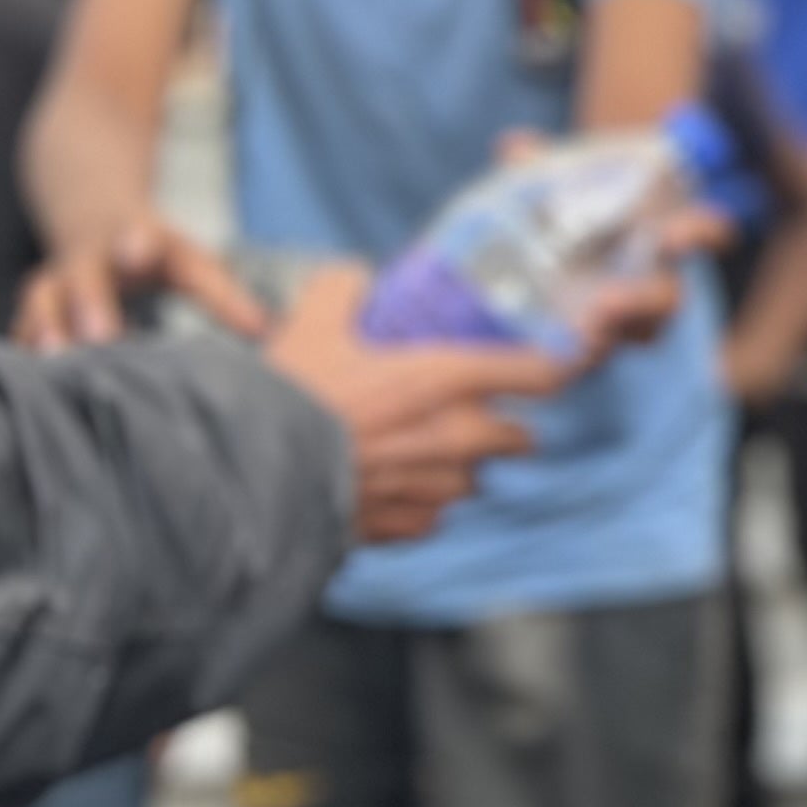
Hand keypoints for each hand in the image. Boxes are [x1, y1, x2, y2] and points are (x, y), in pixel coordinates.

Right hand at [17, 215, 266, 349]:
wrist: (89, 220)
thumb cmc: (153, 253)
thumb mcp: (190, 261)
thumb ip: (224, 295)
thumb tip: (270, 332)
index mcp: (131, 241)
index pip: (134, 239)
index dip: (134, 243)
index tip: (134, 250)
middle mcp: (84, 261)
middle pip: (80, 278)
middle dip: (87, 303)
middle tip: (98, 336)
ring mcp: (51, 287)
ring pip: (39, 306)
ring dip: (43, 333)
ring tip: (52, 368)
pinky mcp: (31, 314)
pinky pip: (18, 334)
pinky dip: (18, 360)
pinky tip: (23, 395)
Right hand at [261, 261, 570, 544]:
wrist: (252, 472)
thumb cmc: (289, 394)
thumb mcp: (312, 320)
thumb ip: (344, 289)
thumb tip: (354, 280)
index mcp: (446, 380)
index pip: (536, 373)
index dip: (551, 370)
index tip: (554, 368)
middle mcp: (456, 438)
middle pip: (517, 438)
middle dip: (502, 429)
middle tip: (474, 415)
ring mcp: (436, 488)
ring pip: (471, 480)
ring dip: (455, 469)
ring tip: (413, 453)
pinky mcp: (407, 526)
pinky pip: (431, 516)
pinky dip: (417, 505)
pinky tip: (383, 487)